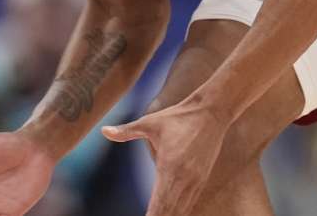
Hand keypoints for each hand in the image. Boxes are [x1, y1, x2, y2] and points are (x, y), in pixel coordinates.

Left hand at [103, 98, 229, 215]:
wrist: (212, 111)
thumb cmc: (179, 117)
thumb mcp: (150, 122)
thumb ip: (126, 131)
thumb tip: (104, 131)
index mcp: (170, 167)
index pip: (159, 203)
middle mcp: (185, 178)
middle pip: (170, 211)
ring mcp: (196, 180)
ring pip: (182, 209)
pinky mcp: (202, 177)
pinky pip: (190, 201)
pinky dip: (180, 211)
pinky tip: (173, 214)